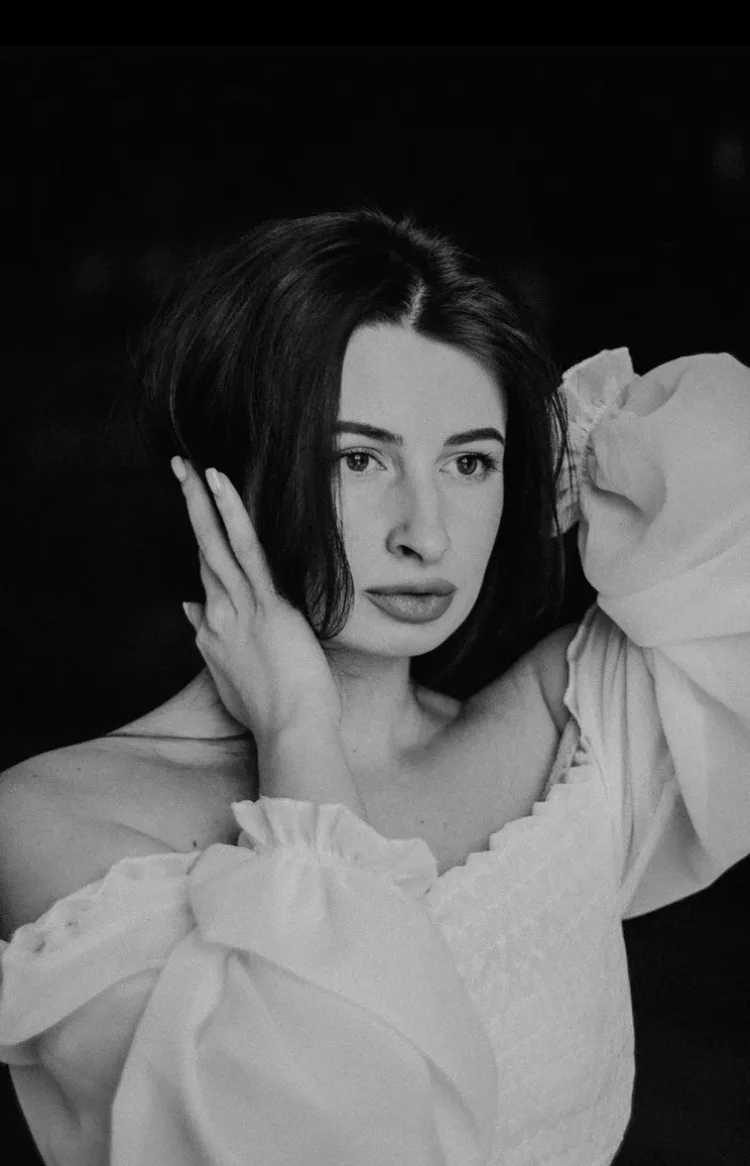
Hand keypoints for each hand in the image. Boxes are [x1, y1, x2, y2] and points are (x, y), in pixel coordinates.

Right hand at [172, 457, 342, 748]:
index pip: (205, 582)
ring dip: (201, 503)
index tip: (201, 518)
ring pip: (215, 545)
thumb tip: (191, 611)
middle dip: (190, 510)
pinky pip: (244, 550)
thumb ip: (213, 644)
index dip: (203, 549)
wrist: (292, 730)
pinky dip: (230, 515)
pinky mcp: (264, 604)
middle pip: (202, 554)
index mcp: (215, 635)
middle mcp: (218, 617)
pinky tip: (219, 485)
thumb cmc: (274, 713)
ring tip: (190, 467)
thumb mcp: (233, 678)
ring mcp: (238, 609)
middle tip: (179, 471)